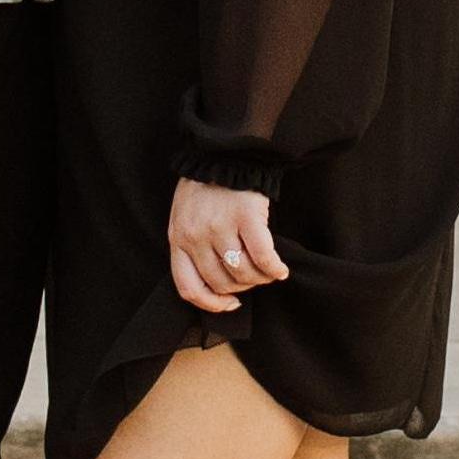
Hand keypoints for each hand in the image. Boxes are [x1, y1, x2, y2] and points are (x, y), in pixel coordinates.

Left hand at [169, 176, 286, 312]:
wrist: (224, 154)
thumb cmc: (205, 188)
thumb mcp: (184, 218)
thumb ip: (193, 247)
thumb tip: (217, 284)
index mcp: (177, 239)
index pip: (188, 288)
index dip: (211, 305)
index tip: (230, 304)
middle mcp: (196, 237)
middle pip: (221, 283)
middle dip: (242, 288)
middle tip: (254, 279)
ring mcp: (220, 228)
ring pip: (243, 274)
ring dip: (260, 279)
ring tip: (269, 272)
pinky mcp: (246, 218)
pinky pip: (263, 257)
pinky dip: (275, 269)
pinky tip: (280, 269)